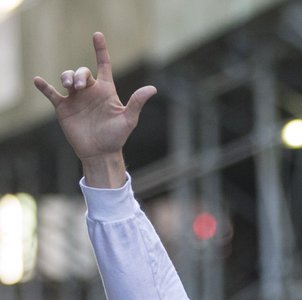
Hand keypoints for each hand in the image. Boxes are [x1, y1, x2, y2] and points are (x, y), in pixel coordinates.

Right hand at [33, 32, 156, 186]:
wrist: (100, 153)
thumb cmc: (117, 137)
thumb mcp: (128, 119)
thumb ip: (137, 102)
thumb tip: (153, 89)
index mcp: (105, 90)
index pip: (103, 65)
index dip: (100, 50)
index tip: (97, 35)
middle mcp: (90, 91)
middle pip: (81, 72)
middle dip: (78, 74)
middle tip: (79, 86)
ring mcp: (76, 99)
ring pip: (66, 77)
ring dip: (66, 77)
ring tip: (69, 87)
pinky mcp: (63, 108)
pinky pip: (51, 94)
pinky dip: (44, 87)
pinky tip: (38, 81)